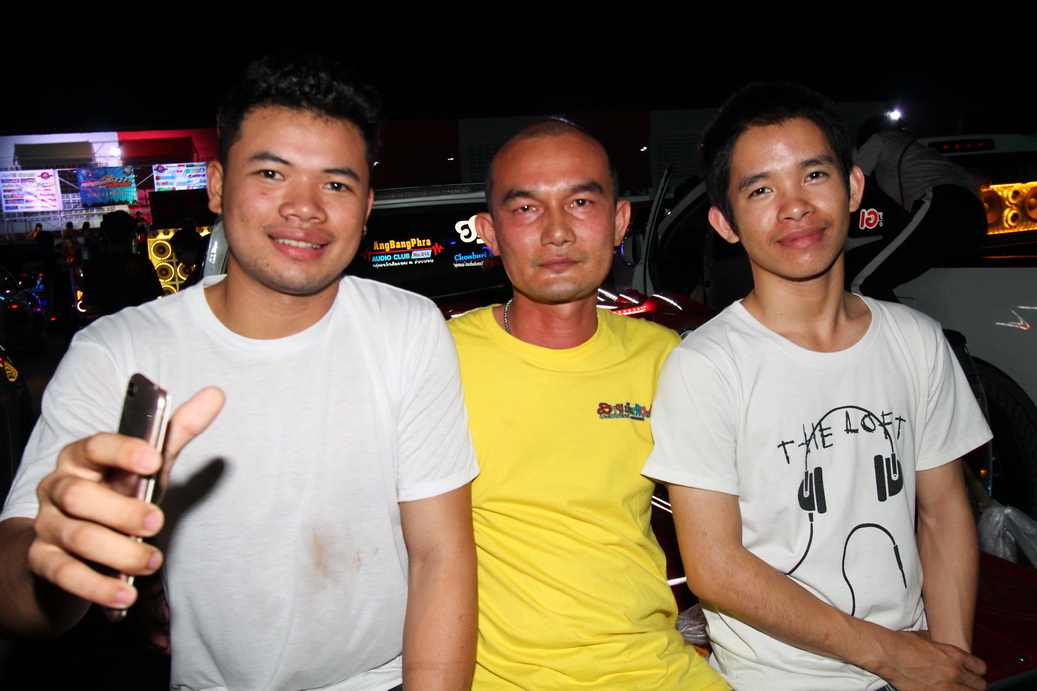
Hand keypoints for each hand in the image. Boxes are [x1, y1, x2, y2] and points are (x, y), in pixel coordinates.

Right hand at [28, 387, 223, 611]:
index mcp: (82, 457)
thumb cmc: (116, 495)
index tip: (154, 459)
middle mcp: (57, 488)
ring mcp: (47, 526)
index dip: (123, 451)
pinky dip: (97, 587)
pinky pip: (65, 574)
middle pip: (80, 495)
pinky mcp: (43, 562)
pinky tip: (126, 595)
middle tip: (157, 523)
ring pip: (78, 537)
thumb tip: (216, 394)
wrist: (70, 545)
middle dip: (122, 511)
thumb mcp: (147, 466)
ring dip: (120, 552)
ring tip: (153, 561)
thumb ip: (177, 432)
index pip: (95, 445)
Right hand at [878, 630, 986, 689]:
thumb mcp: (923, 637)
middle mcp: (955, 672)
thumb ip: (936, 643)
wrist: (888, 654)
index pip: (980, 667)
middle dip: (974, 685)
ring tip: (955, 689)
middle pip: (979, 685)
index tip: (972, 672)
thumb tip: (935, 641)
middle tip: (967, 685)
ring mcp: (946, 687)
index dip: (977, 670)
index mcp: (954, 655)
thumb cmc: (902, 643)